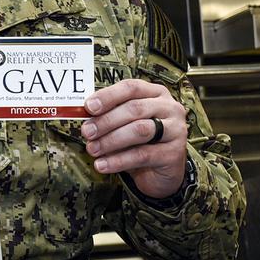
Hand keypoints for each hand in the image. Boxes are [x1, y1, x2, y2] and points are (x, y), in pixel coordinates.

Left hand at [79, 79, 187, 198]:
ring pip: (139, 130)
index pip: (131, 87)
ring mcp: (176, 130)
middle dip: (106, 120)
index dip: (108, 96)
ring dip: (111, 140)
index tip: (88, 107)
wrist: (161, 172)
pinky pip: (142, 155)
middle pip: (134, 109)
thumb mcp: (125, 124)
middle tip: (87, 132)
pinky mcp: (174, 153)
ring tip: (92, 149)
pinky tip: (103, 165)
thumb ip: (110, 115)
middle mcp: (170, 108)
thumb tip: (84, 116)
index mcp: (156, 93)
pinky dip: (118, 160)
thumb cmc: (140, 142)